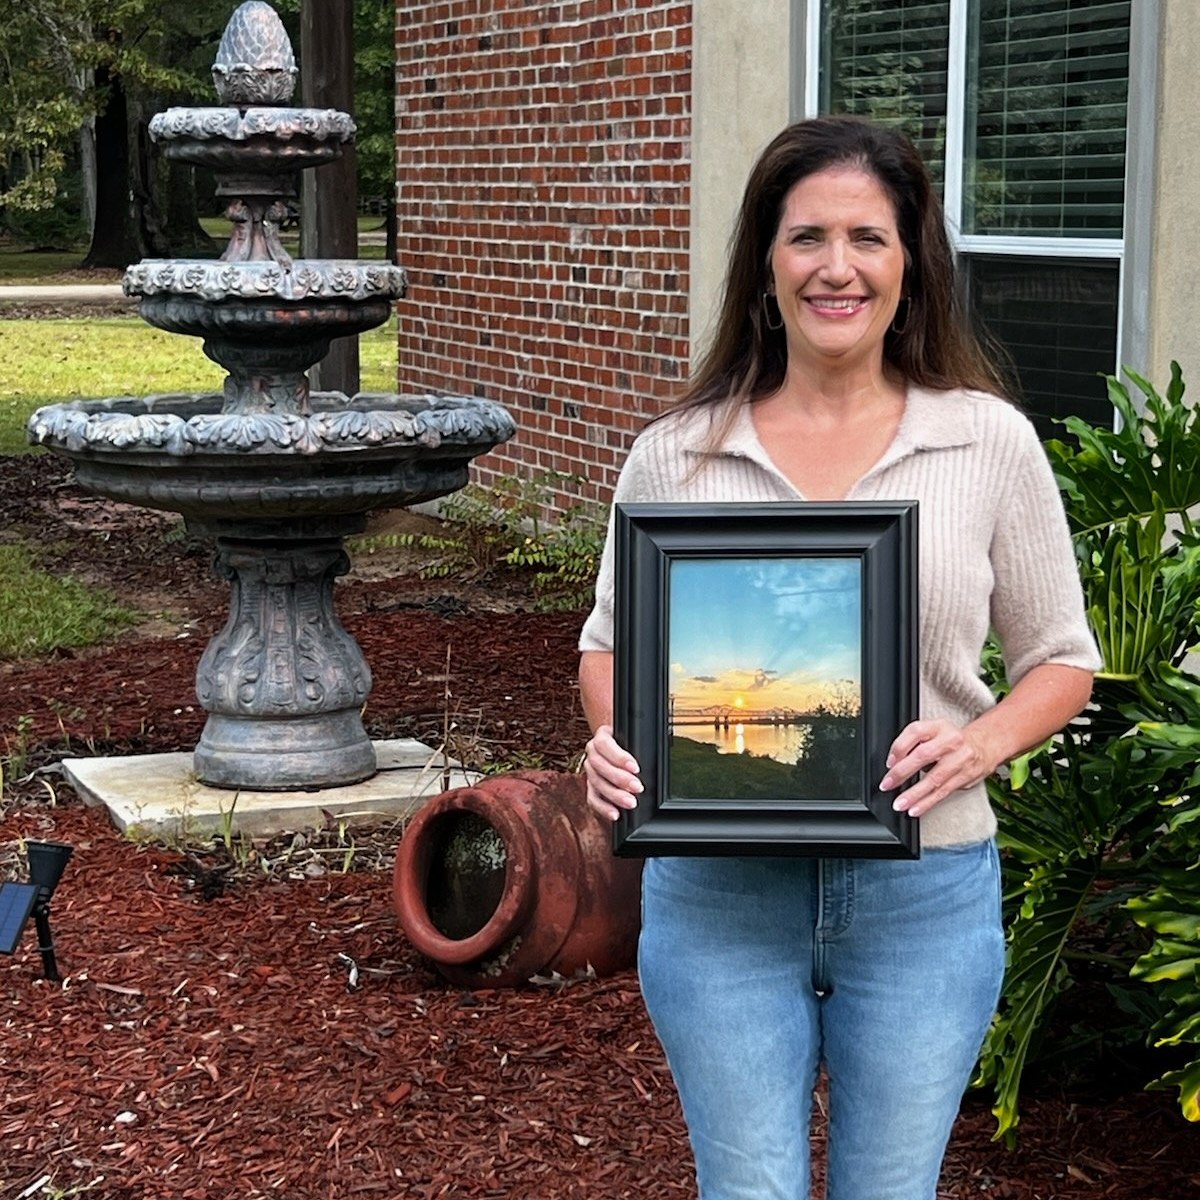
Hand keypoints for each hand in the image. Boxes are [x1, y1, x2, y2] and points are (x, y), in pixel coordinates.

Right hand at [583, 724, 641, 821]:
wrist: (619, 744)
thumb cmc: (630, 741)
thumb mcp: (634, 738)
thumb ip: (638, 744)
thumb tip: (652, 758)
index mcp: (602, 736)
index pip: (604, 745)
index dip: (619, 757)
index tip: (635, 768)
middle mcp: (592, 752)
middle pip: (600, 766)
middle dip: (620, 779)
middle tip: (637, 787)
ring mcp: (590, 770)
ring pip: (596, 783)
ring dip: (614, 795)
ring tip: (630, 802)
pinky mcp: (591, 787)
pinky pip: (593, 799)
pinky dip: (603, 808)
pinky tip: (615, 814)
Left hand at [879, 719, 994, 818]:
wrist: (984, 746)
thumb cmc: (951, 740)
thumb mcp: (934, 732)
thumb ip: (915, 743)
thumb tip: (893, 763)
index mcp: (939, 726)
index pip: (915, 732)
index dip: (899, 747)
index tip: (889, 762)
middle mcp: (951, 741)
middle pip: (923, 755)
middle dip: (901, 772)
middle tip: (887, 784)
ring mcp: (960, 759)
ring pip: (934, 779)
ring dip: (914, 794)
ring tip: (900, 803)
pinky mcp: (966, 776)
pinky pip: (943, 792)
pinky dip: (927, 802)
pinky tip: (915, 809)